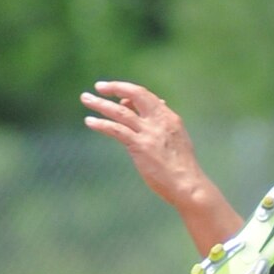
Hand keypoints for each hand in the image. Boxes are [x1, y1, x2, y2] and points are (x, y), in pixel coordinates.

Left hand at [81, 80, 206, 207]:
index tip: (118, 94)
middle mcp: (159, 120)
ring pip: (120, 111)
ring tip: (85, 99)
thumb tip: (159, 108)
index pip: (146, 96)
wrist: (188, 186)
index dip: (130, 92)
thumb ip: (165, 125)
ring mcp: (149, 133)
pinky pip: (116, 130)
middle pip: (135, 94)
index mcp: (169, 118)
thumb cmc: (183, 168)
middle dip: (115, 88)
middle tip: (98, 87)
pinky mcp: (140, 146)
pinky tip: (90, 122)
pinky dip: (101, 124)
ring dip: (100, 104)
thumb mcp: (177, 141)